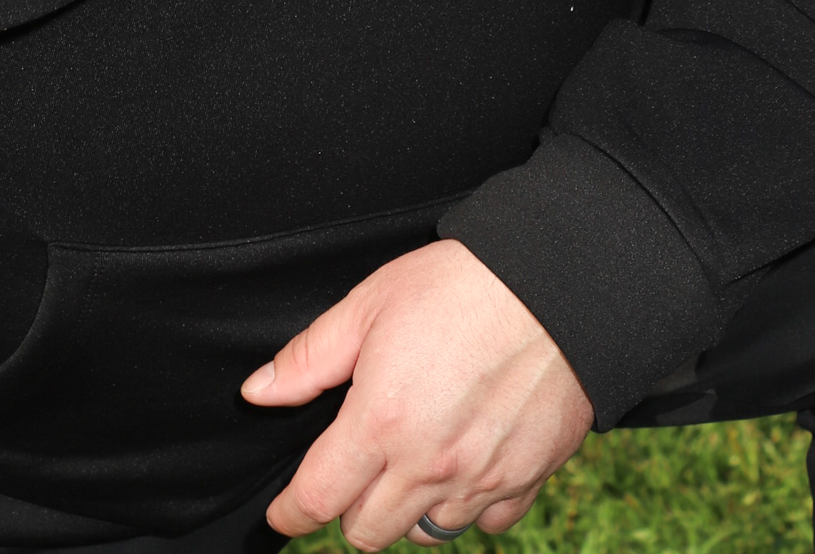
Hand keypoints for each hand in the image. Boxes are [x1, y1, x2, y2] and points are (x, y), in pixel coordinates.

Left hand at [242, 240, 593, 547]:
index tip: (283, 512)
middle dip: (348, 508)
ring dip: (406, 511)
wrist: (556, 285)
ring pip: (424, 534)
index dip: (290, 511)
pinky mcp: (525, 480)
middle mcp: (427, 464)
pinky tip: (462, 466)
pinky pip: (485, 525)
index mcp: (380, 422)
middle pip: (366, 532)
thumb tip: (258, 392)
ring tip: (408, 465)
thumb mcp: (369, 303)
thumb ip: (309, 358)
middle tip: (353, 471)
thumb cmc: (459, 285)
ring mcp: (479, 480)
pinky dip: (467, 507)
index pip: (317, 498)